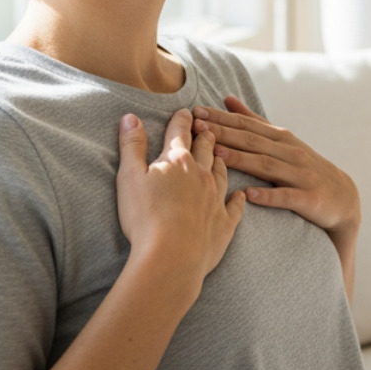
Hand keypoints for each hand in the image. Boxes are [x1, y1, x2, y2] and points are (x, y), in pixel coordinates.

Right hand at [116, 110, 244, 282]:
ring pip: (222, 172)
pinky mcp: (224, 223)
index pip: (180, 132)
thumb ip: (131, 146)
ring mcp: (216, 198)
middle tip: (207, 128)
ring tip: (220, 155)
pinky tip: (240, 195)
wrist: (171, 258)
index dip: (182, 119)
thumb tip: (130, 118)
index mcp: (178, 161)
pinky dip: (238, 198)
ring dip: (221, 160)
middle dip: (206, 135)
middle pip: (206, 148)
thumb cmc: (145, 218)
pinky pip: (235, 206)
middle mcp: (202, 174)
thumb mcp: (129, 177)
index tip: (186, 111)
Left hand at [193, 97, 360, 240]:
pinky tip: (250, 196)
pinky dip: (269, 196)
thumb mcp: (282, 141)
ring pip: (266, 166)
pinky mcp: (309, 198)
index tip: (194, 112)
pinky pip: (286, 196)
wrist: (342, 196)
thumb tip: (227, 98)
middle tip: (196, 128)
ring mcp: (300, 174)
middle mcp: (290, 152)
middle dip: (223, 133)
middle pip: (252, 141)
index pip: (245, 125)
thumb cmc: (304, 167)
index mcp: (280, 138)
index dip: (220, 118)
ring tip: (216, 154)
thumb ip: (253, 121)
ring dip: (240, 159)